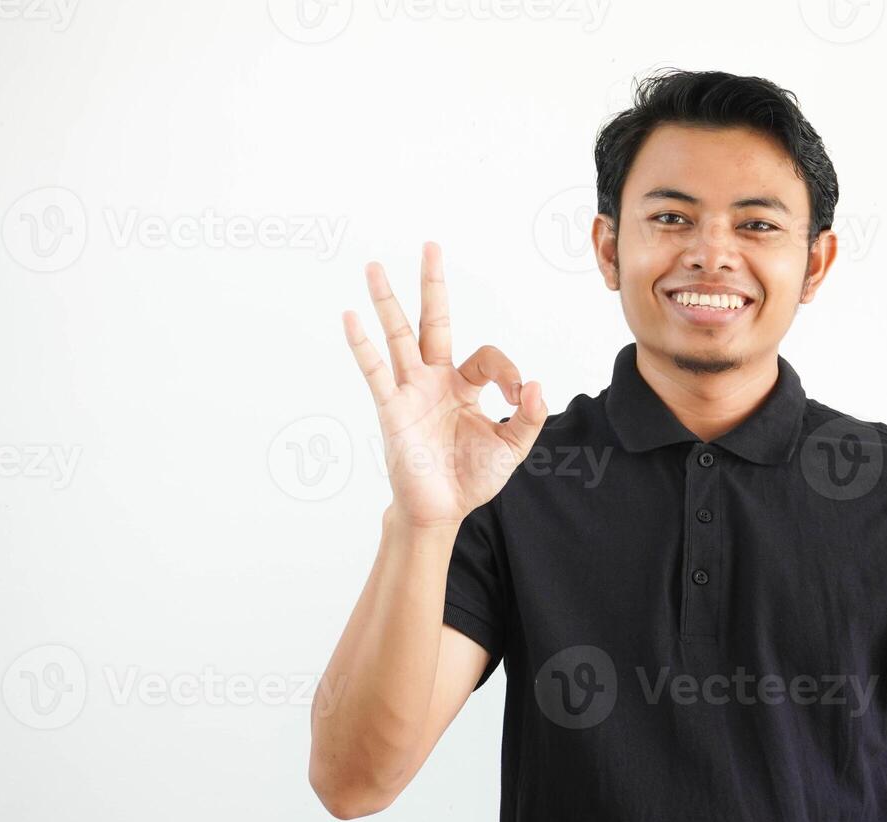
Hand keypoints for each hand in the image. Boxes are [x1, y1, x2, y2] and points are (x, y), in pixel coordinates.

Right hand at [343, 242, 546, 527]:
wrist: (441, 510)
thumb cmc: (471, 477)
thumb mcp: (511, 447)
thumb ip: (528, 416)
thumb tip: (535, 383)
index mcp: (464, 386)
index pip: (486, 356)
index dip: (507, 369)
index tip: (518, 396)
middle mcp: (434, 380)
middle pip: (433, 322)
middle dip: (432, 285)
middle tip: (430, 246)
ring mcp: (411, 391)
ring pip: (400, 337)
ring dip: (388, 302)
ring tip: (374, 267)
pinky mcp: (393, 409)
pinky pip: (376, 372)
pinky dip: (363, 346)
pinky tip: (351, 318)